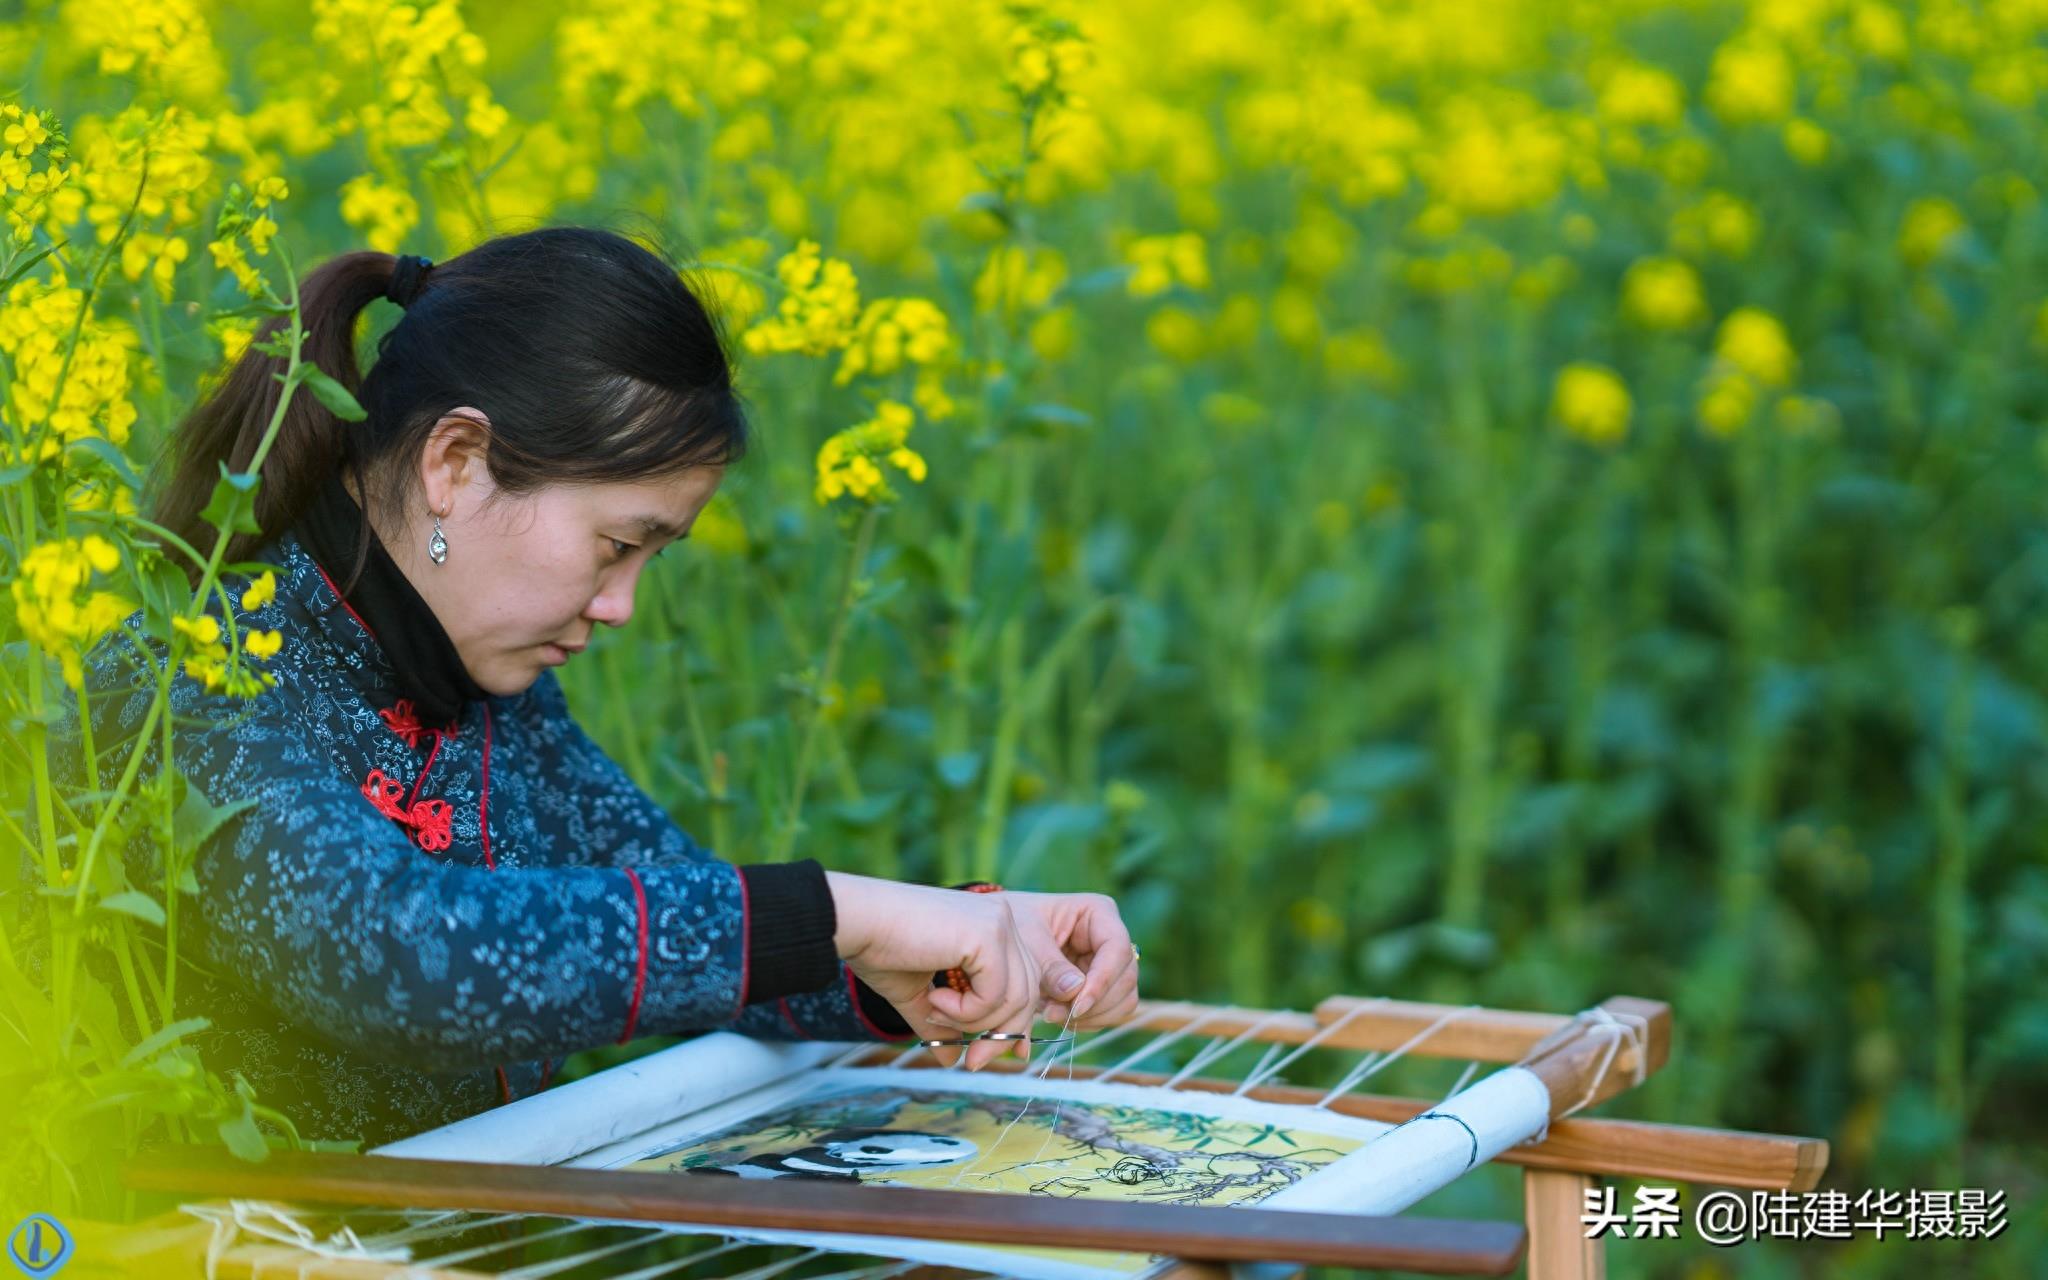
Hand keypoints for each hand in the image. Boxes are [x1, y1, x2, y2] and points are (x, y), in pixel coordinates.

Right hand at [826, 871, 1041, 1070]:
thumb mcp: (919, 994)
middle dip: (1000, 1036)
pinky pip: (997, 993)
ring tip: (936, 1012)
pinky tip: (936, 998)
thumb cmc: (881, 950)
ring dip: (976, 1022)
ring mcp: (999, 924)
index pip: (1023, 985)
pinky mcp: (989, 934)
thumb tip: (952, 1062)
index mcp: (992, 928)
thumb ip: (942, 1023)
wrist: (857, 923)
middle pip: (1027, 994)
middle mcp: (1004, 920)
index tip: (981, 1057)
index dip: (1009, 1027)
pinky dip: (968, 1011)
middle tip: (972, 1062)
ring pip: (1016, 997)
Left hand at [1001, 890, 1140, 1029]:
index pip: (1117, 948)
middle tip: (1054, 1015)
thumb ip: (1052, 968)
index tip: (1077, 1007)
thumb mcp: (1028, 943)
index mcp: (1098, 912)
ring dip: (1091, 1016)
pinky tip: (1059, 1016)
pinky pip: (1111, 1012)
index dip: (1102, 980)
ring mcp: (1111, 964)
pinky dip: (1088, 1021)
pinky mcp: (1105, 987)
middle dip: (1093, 1004)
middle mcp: (1112, 937)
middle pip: (1125, 978)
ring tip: (1052, 1014)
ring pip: (1124, 1000)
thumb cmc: (1015, 927)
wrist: (1002, 939)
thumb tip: (1074, 992)